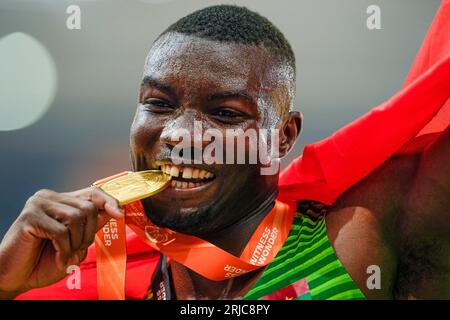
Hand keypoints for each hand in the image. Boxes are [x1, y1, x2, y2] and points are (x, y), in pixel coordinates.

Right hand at [0, 187, 122, 297]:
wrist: (16, 277)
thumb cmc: (45, 261)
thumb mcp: (76, 243)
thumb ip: (92, 226)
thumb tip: (114, 211)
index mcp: (62, 201)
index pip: (92, 193)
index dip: (109, 201)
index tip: (120, 214)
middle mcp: (50, 197)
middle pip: (88, 207)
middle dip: (88, 233)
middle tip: (76, 249)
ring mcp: (39, 204)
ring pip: (76, 218)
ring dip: (76, 243)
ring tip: (65, 254)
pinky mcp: (30, 216)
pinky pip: (61, 231)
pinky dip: (63, 249)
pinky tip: (57, 258)